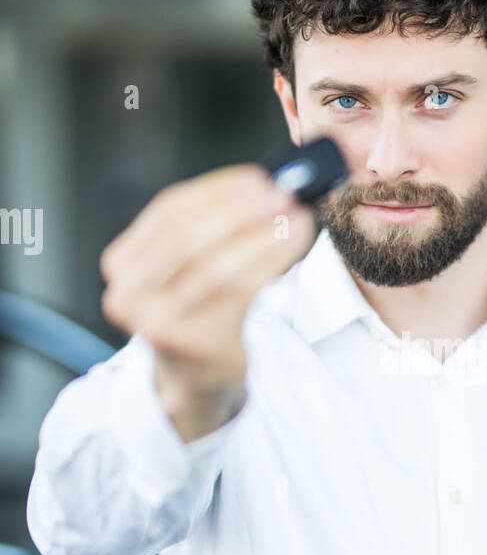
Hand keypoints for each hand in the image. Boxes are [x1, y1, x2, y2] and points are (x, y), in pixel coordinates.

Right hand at [99, 164, 317, 439]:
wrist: (195, 377)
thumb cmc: (199, 308)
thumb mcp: (188, 266)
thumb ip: (211, 225)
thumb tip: (267, 185)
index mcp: (121, 263)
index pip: (168, 212)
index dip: (216, 190)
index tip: (258, 177)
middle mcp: (128, 295)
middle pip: (188, 237)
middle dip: (240, 211)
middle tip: (282, 193)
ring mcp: (156, 324)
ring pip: (217, 266)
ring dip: (263, 235)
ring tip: (297, 216)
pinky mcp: (193, 343)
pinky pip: (239, 292)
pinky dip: (272, 260)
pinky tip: (295, 242)